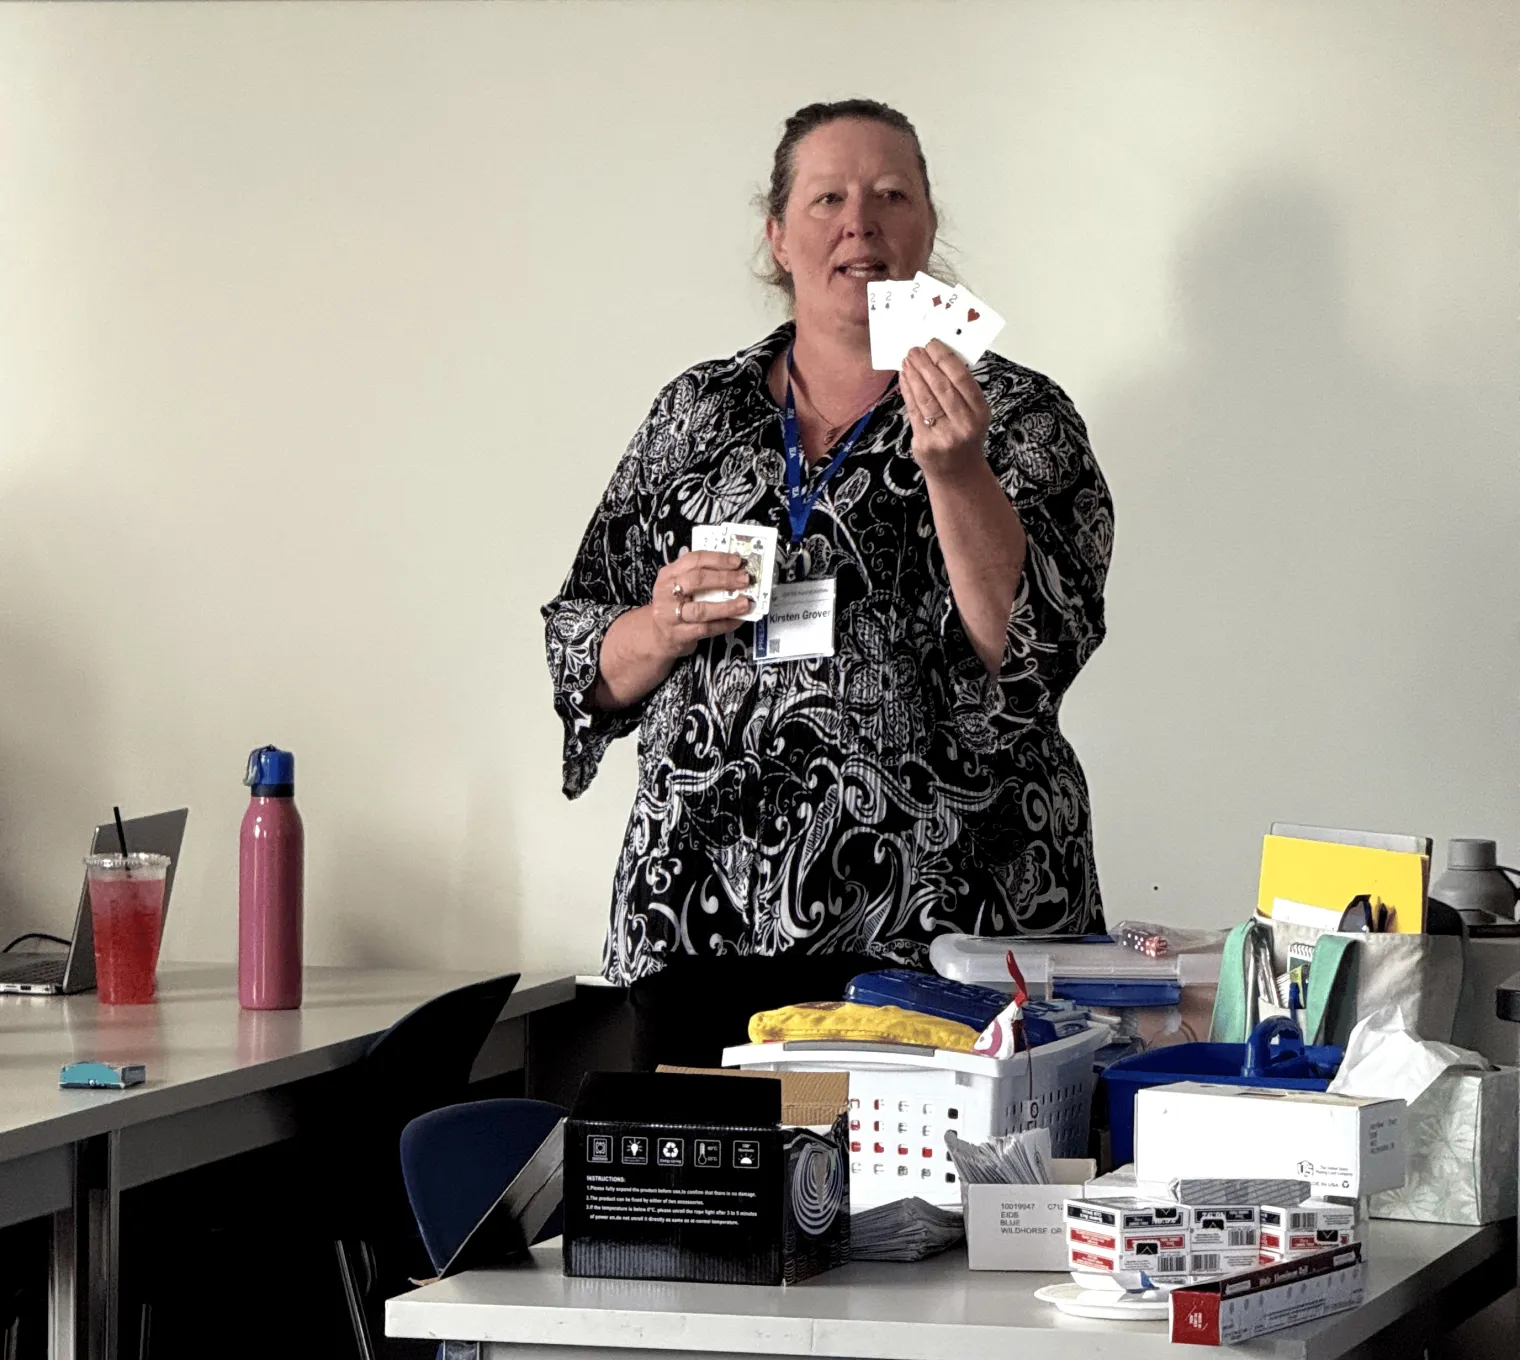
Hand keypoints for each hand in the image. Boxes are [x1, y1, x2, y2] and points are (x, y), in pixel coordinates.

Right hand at [649, 551, 753, 659]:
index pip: (694, 559)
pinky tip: (738, 620)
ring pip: (702, 609)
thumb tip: (734, 569)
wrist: (656, 635)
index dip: (718, 559)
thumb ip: (700, 575)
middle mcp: (667, 592)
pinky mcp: (678, 634)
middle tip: (745, 580)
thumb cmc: (674, 605)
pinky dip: (724, 624)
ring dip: (727, 606)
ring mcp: (670, 614)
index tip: (738, 561)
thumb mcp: (678, 585)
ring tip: (745, 603)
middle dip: (724, 579)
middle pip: (697, 580)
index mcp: (669, 574)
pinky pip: (706, 628)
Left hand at [900, 339, 991, 481]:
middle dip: (925, 364)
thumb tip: (938, 358)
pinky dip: (907, 391)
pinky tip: (904, 378)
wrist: (957, 472)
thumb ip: (961, 391)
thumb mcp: (973, 414)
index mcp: (980, 412)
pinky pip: (913, 411)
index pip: (962, 378)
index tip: (933, 344)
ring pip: (925, 398)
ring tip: (907, 360)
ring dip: (913, 375)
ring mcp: (944, 435)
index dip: (945, 358)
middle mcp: (964, 424)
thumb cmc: (964, 436)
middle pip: (941, 387)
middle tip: (915, 349)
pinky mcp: (925, 443)